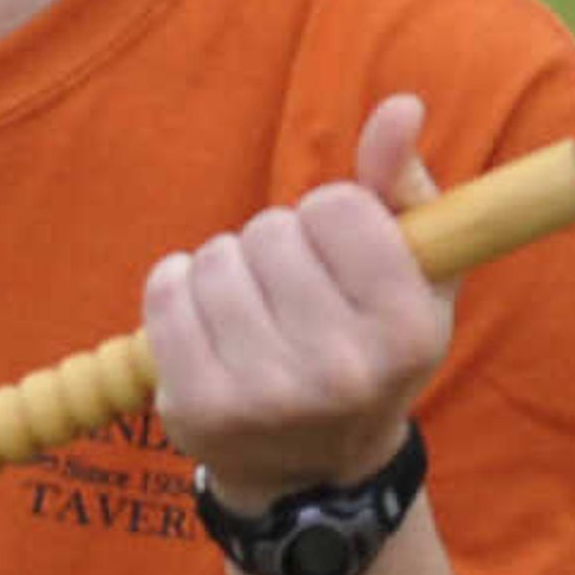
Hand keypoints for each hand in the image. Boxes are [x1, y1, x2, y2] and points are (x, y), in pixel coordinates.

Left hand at [146, 94, 453, 516]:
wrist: (311, 466)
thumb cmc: (365, 344)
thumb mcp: (411, 274)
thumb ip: (405, 185)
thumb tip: (400, 108)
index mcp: (407, 331)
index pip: (339, 208)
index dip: (332, 217)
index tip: (338, 253)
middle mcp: (342, 369)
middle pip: (272, 230)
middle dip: (275, 244)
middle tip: (292, 292)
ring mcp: (265, 392)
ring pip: (214, 257)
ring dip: (225, 267)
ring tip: (251, 307)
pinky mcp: (197, 403)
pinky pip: (163, 291)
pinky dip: (176, 287)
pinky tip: (204, 318)